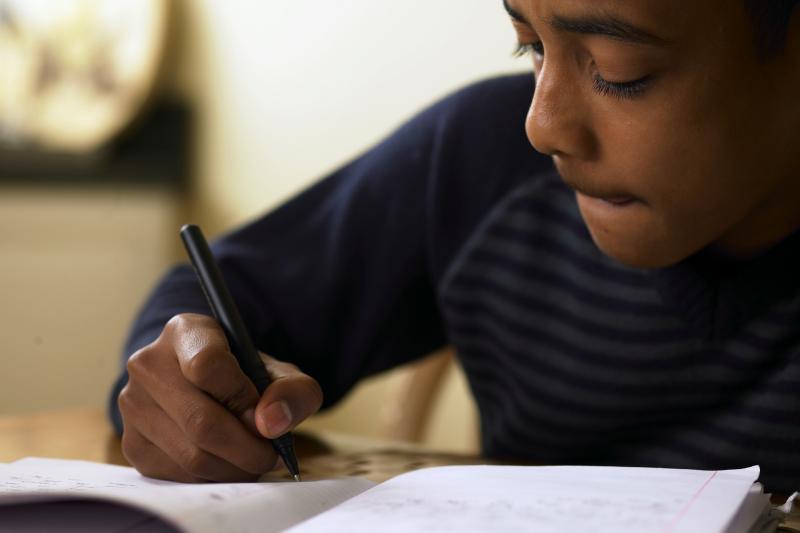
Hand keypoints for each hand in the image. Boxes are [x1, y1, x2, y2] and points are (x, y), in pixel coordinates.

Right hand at [118, 313, 322, 481]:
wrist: (209, 389)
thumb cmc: (247, 378)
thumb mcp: (282, 374)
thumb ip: (292, 391)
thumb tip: (271, 423)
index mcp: (186, 331)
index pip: (206, 364)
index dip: (242, 396)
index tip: (262, 412)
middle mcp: (148, 363)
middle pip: (201, 421)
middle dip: (247, 447)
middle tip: (270, 454)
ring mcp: (133, 405)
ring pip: (192, 455)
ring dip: (234, 468)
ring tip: (253, 459)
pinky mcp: (132, 444)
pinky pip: (178, 476)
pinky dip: (213, 478)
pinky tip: (228, 464)